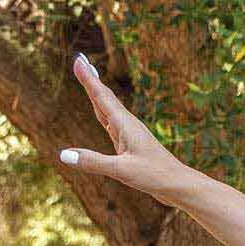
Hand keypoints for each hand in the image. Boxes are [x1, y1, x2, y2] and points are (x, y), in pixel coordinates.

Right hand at [57, 53, 184, 197]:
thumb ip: (93, 162)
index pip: (101, 97)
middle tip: (80, 60)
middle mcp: (128, 125)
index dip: (88, 79)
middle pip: (105, 98)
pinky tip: (104, 115)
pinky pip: (114, 124)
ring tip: (90, 80)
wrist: (181, 186)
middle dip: (91, 79)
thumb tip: (63, 155)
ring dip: (97, 94)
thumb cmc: (156, 176)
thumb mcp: (122, 171)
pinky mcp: (134, 145)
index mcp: (124, 125)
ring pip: (110, 109)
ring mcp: (131, 135)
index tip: (78, 59)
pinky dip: (104, 114)